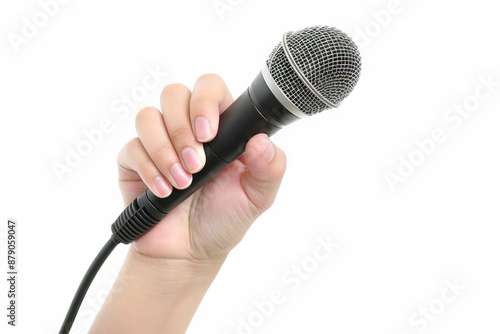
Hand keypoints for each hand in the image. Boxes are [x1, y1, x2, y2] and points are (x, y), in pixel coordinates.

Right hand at [117, 74, 286, 260]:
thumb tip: (261, 141)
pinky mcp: (134, 160)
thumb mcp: (258, 197)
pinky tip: (164, 191)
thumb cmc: (224, 219)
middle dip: (182, 130)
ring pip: (148, 116)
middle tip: (196, 165)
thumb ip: (270, 168)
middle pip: (173, 93)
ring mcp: (159, 141)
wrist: (189, 252)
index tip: (208, 134)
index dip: (205, 101)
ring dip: (164, 150)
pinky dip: (149, 169)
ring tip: (182, 183)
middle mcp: (187, 127)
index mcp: (220, 127)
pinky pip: (131, 147)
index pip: (210, 87)